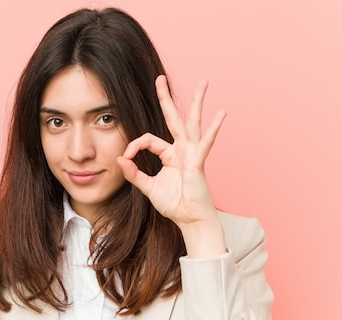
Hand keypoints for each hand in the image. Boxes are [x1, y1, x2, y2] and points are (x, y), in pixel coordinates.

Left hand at [116, 75, 226, 256]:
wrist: (190, 219)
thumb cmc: (174, 204)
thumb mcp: (148, 188)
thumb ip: (134, 174)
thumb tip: (120, 160)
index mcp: (169, 154)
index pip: (148, 139)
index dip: (134, 146)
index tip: (126, 158)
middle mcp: (181, 149)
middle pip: (172, 118)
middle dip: (165, 98)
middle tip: (160, 78)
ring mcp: (192, 153)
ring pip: (192, 122)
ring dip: (196, 102)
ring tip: (203, 82)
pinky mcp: (198, 162)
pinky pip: (205, 143)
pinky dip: (213, 129)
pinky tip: (221, 114)